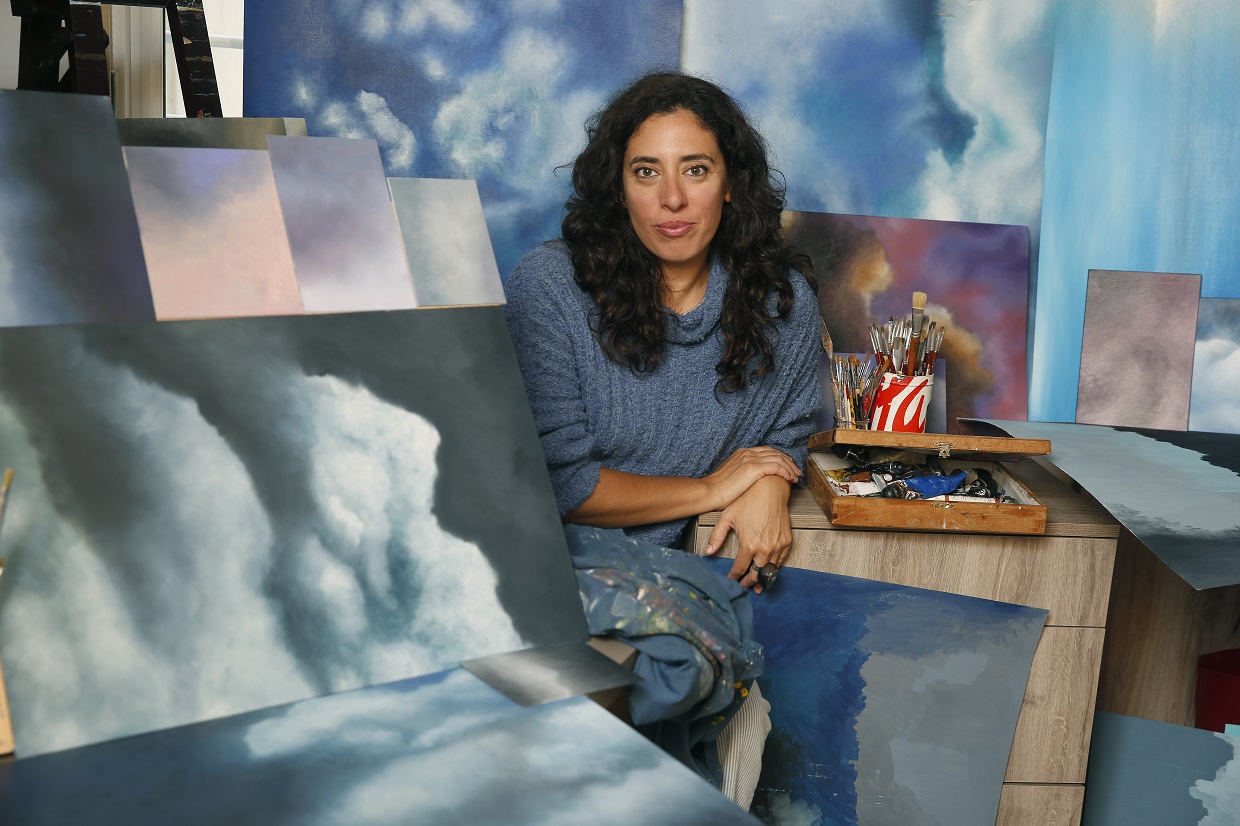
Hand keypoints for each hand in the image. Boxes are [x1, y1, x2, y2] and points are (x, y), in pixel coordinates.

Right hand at [702, 446, 799, 512]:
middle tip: (796, 471)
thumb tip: (748, 478)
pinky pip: (777, 467)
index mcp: (742, 453)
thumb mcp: (730, 475)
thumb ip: (741, 472)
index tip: (787, 466)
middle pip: (775, 453)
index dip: (779, 458)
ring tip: (796, 476)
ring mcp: (751, 459)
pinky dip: (786, 472)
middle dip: (788, 462)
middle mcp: (747, 453)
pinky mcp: (754, 468)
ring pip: (779, 459)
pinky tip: (790, 478)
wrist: (708, 492)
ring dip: (790, 467)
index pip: (767, 451)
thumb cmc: (716, 489)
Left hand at [704, 476, 791, 593]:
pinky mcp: (787, 541)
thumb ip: (717, 536)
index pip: (740, 569)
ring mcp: (778, 546)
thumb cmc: (748, 500)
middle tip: (743, 586)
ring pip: (770, 571)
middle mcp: (765, 549)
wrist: (770, 489)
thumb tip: (708, 552)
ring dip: (762, 579)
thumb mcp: (727, 516)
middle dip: (748, 583)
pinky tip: (768, 571)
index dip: (734, 577)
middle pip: (756, 575)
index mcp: (749, 544)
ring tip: (757, 586)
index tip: (730, 580)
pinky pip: (781, 561)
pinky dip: (774, 569)